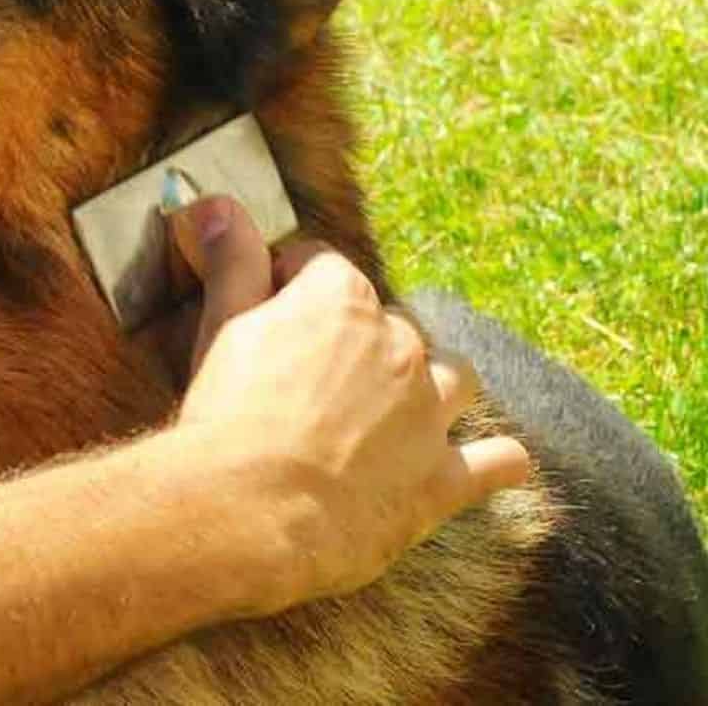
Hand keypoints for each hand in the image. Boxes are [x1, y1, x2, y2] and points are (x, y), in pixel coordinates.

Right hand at [166, 196, 530, 605]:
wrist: (249, 513)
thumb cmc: (227, 416)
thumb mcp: (220, 327)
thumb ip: (232, 262)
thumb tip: (221, 206)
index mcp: (342, 299)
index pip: (320, 267)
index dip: (288, 289)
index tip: (265, 315)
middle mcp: (399, 344)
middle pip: (387, 325)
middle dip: (355, 345)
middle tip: (308, 385)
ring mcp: (429, 412)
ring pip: (455, 377)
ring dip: (433, 386)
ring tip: (397, 410)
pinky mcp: (443, 478)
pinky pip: (500, 459)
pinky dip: (496, 460)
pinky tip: (488, 463)